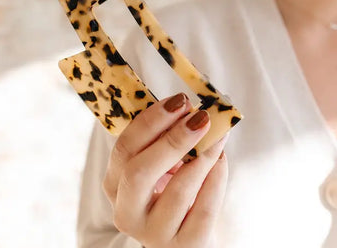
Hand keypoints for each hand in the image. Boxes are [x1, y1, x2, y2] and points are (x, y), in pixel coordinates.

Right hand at [102, 92, 228, 247]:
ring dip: (202, 156)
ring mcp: (153, 235)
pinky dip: (216, 180)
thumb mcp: (160, 164)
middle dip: (172, 140)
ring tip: (218, 135)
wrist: (188, 234)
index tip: (179, 101)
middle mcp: (126, 211)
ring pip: (177, 192)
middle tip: (200, 116)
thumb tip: (191, 109)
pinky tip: (221, 160)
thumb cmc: (171, 189)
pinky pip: (203, 210)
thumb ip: (165, 139)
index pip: (124, 148)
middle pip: (139, 172)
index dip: (151, 122)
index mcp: (115, 183)